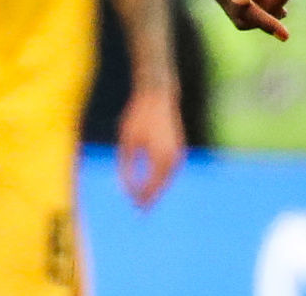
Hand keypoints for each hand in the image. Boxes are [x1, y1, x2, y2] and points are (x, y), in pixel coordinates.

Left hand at [116, 86, 184, 209]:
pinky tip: (152, 182)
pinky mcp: (179, 148)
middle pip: (161, 187)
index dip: (140, 199)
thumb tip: (127, 190)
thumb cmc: (138, 117)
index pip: (150, 188)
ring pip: (167, 179)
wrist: (158, 94)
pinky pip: (170, 170)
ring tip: (144, 199)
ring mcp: (178, 153)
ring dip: (157, 190)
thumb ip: (126, 168)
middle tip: (139, 211)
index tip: (132, 207)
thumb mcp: (126, 142)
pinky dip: (162, 179)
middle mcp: (173, 158)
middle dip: (150, 198)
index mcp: (160, 158)